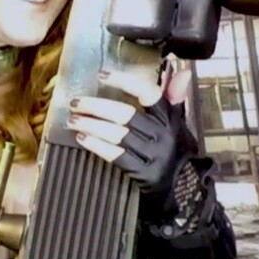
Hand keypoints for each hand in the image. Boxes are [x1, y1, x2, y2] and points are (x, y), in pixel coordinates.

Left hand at [67, 67, 194, 200]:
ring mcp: (153, 154)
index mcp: (169, 117)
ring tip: (72, 120)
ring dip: (90, 125)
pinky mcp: (144, 173)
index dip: (124, 81)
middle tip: (75, 103)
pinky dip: (96, 145)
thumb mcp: (177, 121)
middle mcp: (162, 133)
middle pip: (124, 115)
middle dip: (96, 107)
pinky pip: (116, 155)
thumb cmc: (176, 147)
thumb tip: (181, 72)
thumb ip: (172, 97)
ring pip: (116, 135)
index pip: (147, 92)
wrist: (186, 186)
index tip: (101, 75)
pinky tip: (82, 138)